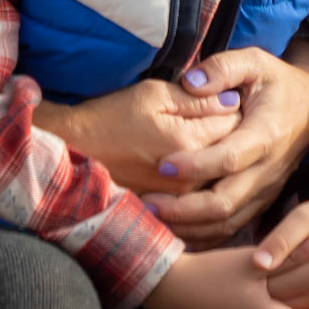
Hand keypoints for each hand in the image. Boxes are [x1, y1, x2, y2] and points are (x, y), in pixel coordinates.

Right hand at [34, 78, 240, 194]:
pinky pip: (201, 202)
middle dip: (229, 136)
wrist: (75, 152)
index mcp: (189, 142)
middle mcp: (190, 178)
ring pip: (219, 179)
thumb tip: (232, 100)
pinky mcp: (170, 214)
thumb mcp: (152, 94)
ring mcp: (180, 201)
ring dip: (217, 162)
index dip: (229, 107)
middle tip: (212, 120)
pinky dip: (204, 186)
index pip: (233, 122)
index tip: (219, 100)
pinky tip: (193, 171)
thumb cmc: (110, 117)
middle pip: (230, 154)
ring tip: (200, 144)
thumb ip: (196, 99)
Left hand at [140, 39, 308, 245]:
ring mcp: (266, 190)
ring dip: (190, 227)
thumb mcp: (254, 61)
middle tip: (147, 202)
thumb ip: (222, 67)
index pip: (229, 158)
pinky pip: (233, 228)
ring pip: (228, 222)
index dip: (196, 165)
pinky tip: (175, 233)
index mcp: (265, 134)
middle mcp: (268, 169)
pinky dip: (204, 237)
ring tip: (153, 219)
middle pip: (226, 201)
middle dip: (184, 208)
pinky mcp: (262, 202)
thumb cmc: (275, 81)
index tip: (162, 165)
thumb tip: (190, 81)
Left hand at [255, 169, 308, 308]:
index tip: (252, 258)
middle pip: (279, 302)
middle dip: (265, 287)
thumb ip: (280, 241)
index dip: (256, 274)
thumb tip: (256, 263)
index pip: (270, 287)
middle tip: (259, 264)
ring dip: (278, 294)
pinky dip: (293, 297)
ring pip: (291, 308)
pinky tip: (289, 276)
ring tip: (273, 269)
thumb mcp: (303, 218)